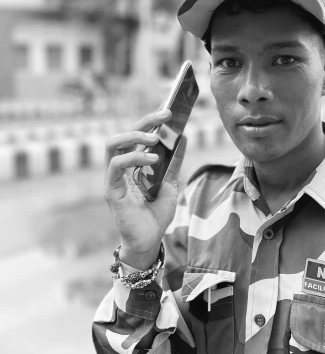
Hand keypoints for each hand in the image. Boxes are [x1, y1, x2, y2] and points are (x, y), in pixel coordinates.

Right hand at [104, 109, 186, 268]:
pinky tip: (152, 159)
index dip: (150, 121)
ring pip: (113, 144)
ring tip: (156, 139)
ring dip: (135, 136)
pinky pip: (115, 166)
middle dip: (144, 122)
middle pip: (123, 134)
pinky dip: (133, 157)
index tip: (168, 112)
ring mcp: (114, 178)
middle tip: (164, 117)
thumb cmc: (157, 214)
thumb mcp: (171, 182)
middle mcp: (120, 167)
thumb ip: (175, 161)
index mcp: (133, 164)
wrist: (151, 240)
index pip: (136, 135)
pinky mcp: (111, 190)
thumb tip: (183, 136)